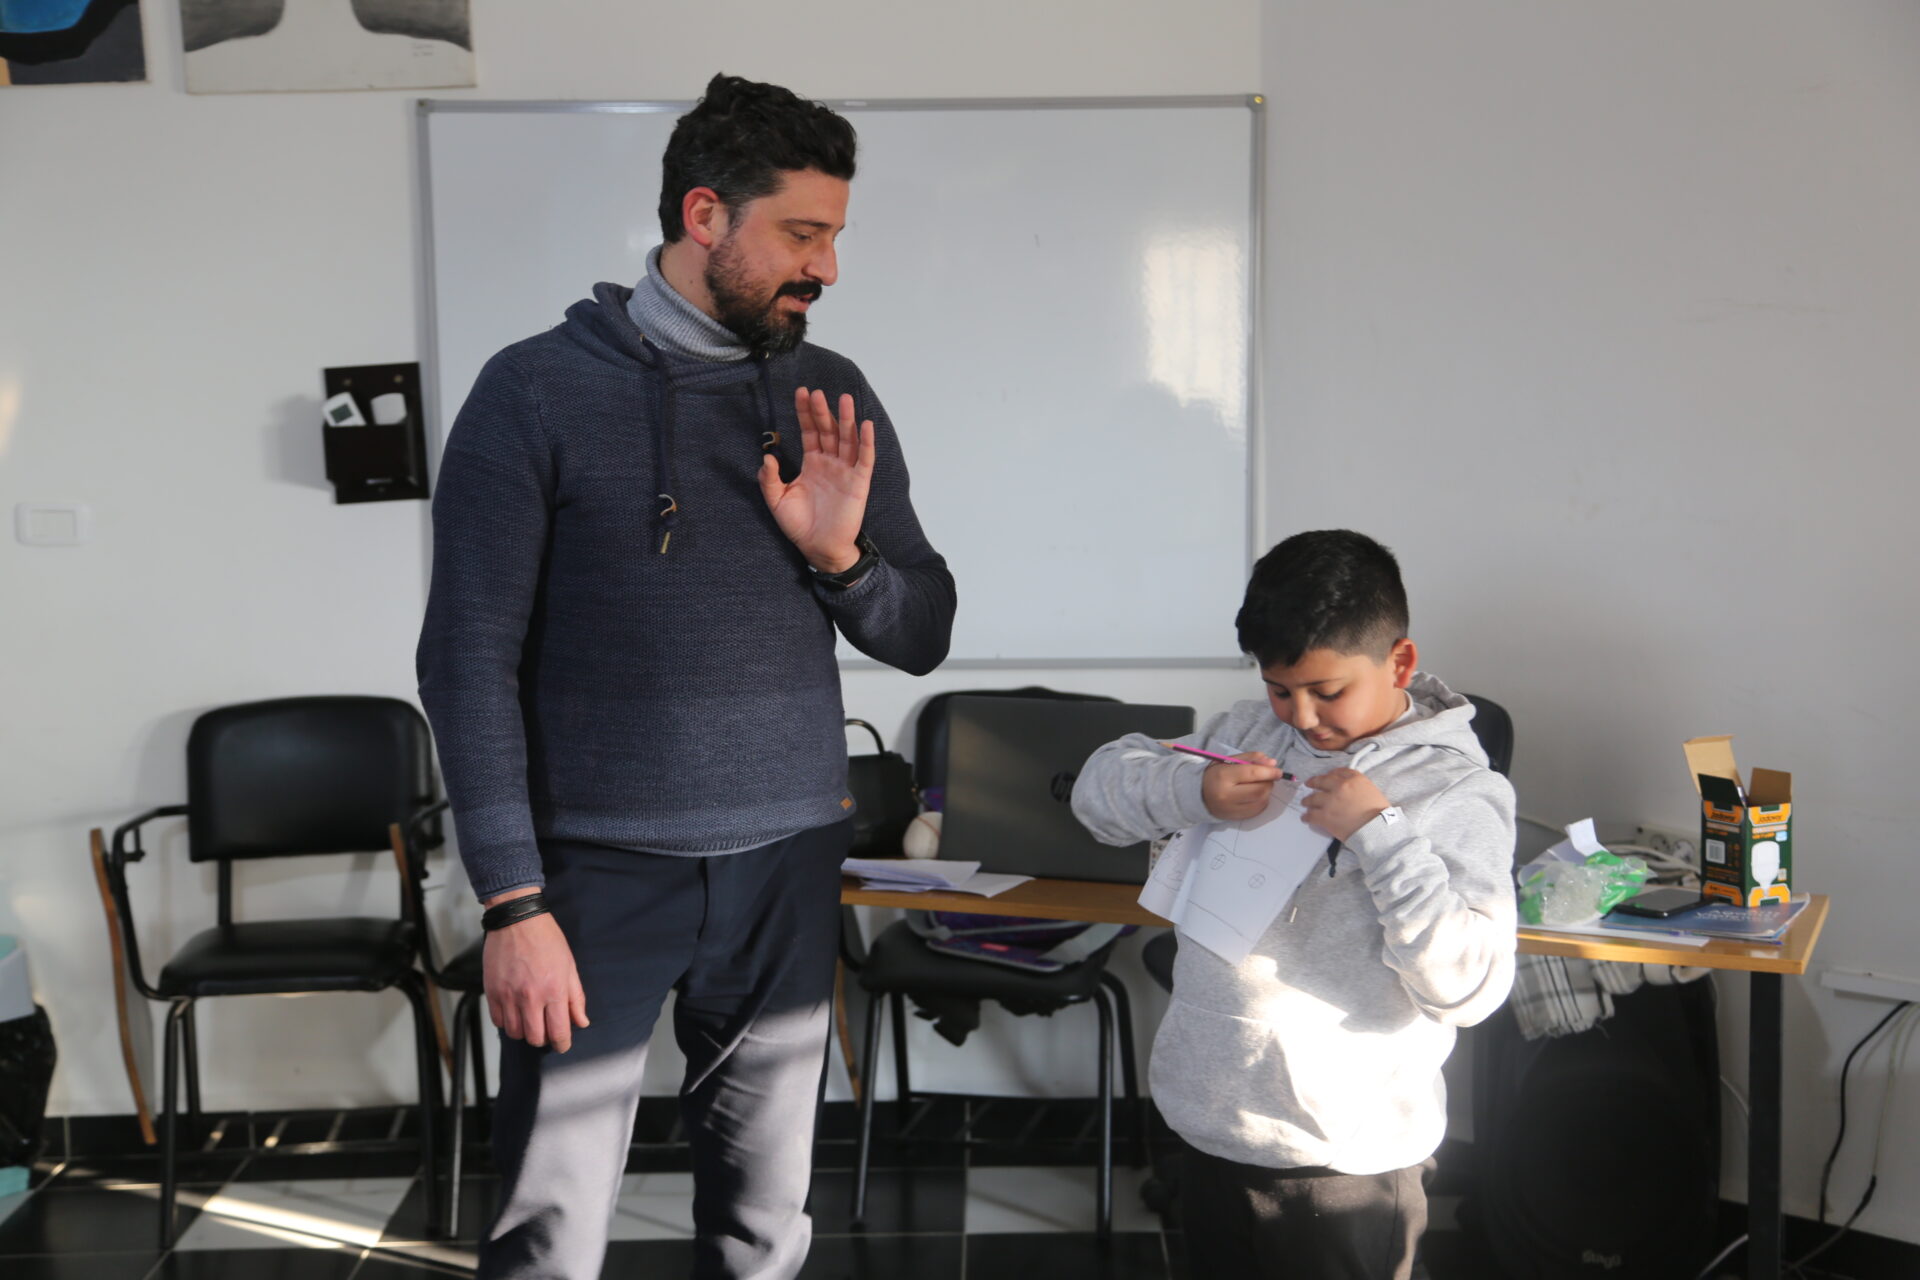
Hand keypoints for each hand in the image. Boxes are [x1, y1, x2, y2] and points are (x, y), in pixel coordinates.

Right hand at [482, 890, 588, 1052]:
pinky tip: (514, 1011)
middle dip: (543, 1038)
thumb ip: (575, 998)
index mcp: (553, 991)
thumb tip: (581, 1022)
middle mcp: (530, 997)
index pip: (558, 1032)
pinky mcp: (492, 992)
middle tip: (546, 1029)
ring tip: (530, 1019)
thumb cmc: (547, 940)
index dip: (562, 1044)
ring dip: (524, 1031)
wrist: (517, 920)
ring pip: (514, 1033)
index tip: (562, 1044)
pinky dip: (506, 1022)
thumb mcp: (569, 966)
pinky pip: (498, 1021)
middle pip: (534, 1038)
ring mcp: (508, 996)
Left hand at [759, 387, 874, 571]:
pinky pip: (865, 459)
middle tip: (817, 392)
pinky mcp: (859, 483)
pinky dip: (866, 442)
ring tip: (845, 398)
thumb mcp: (777, 500)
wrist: (818, 548)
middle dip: (823, 411)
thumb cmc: (799, 525)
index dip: (806, 413)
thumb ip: (769, 479)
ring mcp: (846, 471)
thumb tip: (766, 457)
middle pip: (828, 430)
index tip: (802, 393)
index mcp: (812, 463)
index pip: (810, 431)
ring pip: (848, 439)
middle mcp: (830, 463)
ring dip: (847, 419)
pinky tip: (865, 425)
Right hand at [1200, 753, 1281, 820]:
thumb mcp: (1229, 760)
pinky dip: (1262, 801)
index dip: (1269, 772)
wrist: (1199, 794)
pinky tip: (1255, 795)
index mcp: (1223, 776)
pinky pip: (1257, 810)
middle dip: (1269, 783)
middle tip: (1267, 777)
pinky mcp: (1235, 818)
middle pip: (1259, 790)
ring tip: (1260, 785)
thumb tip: (1272, 763)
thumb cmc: (1216, 775)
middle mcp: (1226, 795)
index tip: (1278, 771)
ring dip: (1266, 792)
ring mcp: (1231, 809)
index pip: (1252, 773)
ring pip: (1261, 802)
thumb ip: (1251, 758)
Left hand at [1301, 768, 1389, 842]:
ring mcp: (1330, 801)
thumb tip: (1347, 784)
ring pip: (1313, 798)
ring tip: (1305, 802)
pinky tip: (1305, 818)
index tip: (1325, 777)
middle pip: (1322, 781)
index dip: (1329, 774)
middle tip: (1309, 784)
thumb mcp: (1371, 790)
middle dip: (1313, 783)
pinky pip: (1311, 815)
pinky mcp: (1325, 816)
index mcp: (1353, 779)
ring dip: (1307, 800)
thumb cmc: (1378, 812)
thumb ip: (1358, 784)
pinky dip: (1307, 816)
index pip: (1338, 772)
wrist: (1376, 829)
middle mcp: (1340, 787)